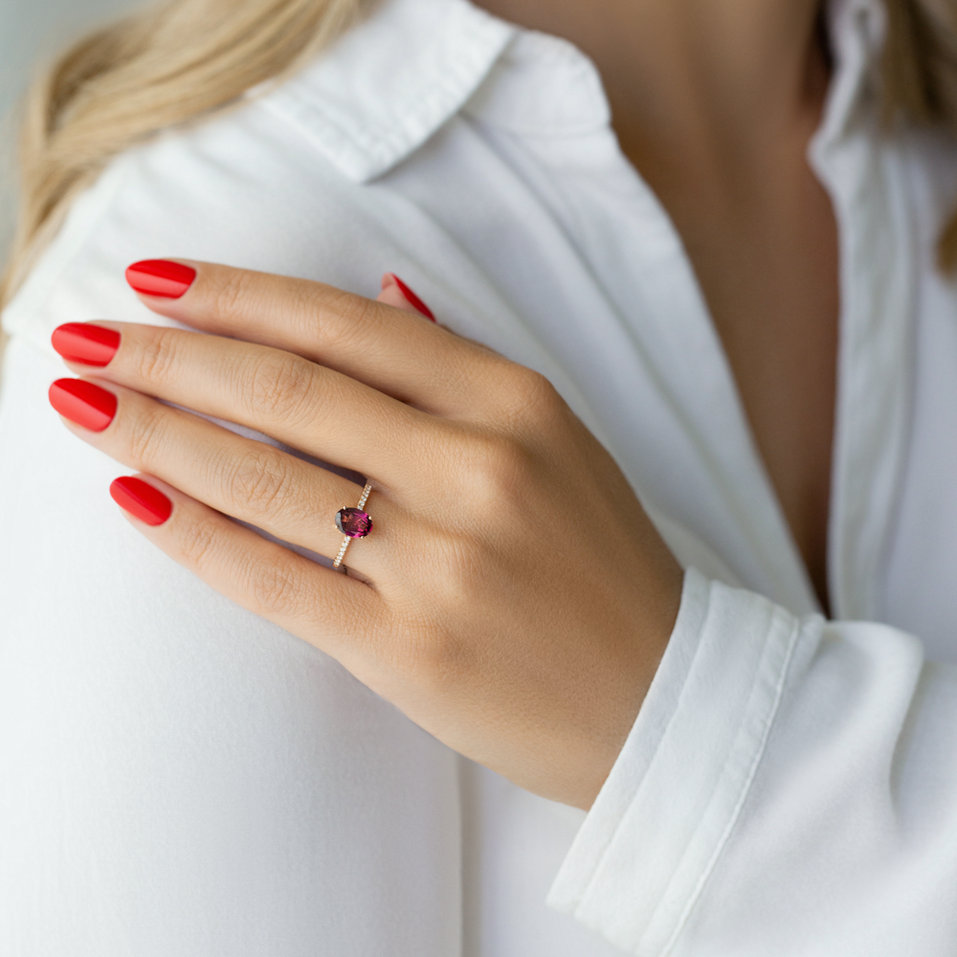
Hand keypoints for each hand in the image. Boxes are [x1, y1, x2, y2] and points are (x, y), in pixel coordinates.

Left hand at [47, 259, 683, 810]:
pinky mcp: (408, 649)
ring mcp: (441, 562)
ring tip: (81, 405)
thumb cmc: (603, 564)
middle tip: (82, 338)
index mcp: (515, 404)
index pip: (344, 327)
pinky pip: (274, 579)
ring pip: (264, 479)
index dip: (237, 297)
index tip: (154, 281)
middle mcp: (476, 469)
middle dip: (166, 357)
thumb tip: (382, 295)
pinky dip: (192, 535)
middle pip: (286, 391)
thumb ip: (463, 370)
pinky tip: (131, 499)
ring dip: (154, 434)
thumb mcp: (560, 442)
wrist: (658, 696)